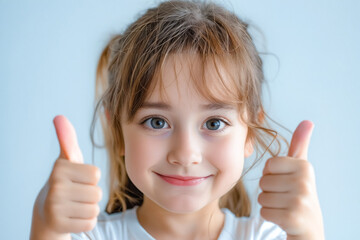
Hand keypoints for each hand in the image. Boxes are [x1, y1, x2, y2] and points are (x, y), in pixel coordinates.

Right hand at [31, 115, 101, 237]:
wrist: (47, 211)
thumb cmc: (65, 181)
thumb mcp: (67, 160)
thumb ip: (67, 139)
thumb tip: (59, 116)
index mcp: (60, 168)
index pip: (96, 174)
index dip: (90, 178)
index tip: (77, 179)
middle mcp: (55, 186)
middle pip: (97, 193)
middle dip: (91, 195)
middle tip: (76, 194)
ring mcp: (55, 207)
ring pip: (94, 209)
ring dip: (89, 208)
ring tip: (74, 205)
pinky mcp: (59, 224)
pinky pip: (90, 223)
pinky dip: (86, 221)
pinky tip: (73, 217)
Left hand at [258, 120, 324, 239]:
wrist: (309, 226)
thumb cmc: (299, 193)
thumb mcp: (300, 168)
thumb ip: (300, 145)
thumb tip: (307, 121)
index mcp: (304, 166)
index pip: (268, 165)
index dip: (272, 175)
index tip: (285, 181)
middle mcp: (304, 182)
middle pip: (264, 181)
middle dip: (270, 191)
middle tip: (285, 196)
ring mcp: (299, 200)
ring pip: (262, 197)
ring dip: (269, 204)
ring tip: (285, 206)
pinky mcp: (292, 218)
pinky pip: (263, 212)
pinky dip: (270, 216)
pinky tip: (284, 217)